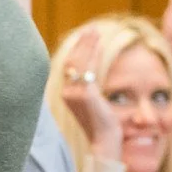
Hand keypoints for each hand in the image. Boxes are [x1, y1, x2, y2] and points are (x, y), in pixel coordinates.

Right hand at [58, 29, 119, 160]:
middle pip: (71, 60)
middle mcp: (67, 93)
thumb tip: (90, 76)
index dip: (76, 50)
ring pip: (79, 62)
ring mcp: (75, 94)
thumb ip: (88, 90)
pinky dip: (94, 54)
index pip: (68, 66)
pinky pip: (89, 69)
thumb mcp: (92, 104)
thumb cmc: (102, 125)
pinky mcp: (86, 95)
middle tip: (91, 29)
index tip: (86, 37)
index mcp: (67, 94)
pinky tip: (100, 45)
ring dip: (87, 44)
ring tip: (95, 32)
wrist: (105, 142)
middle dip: (82, 43)